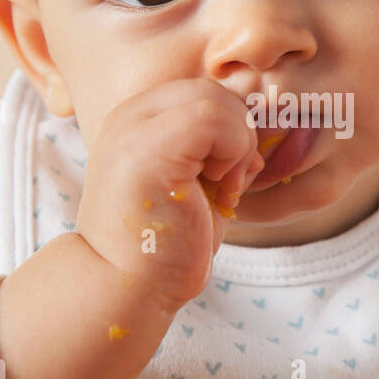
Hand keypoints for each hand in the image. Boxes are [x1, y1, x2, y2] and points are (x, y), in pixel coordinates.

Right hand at [74, 77, 264, 310]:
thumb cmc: (163, 247)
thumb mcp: (196, 186)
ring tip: (219, 191)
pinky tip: (216, 192)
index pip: (203, 94)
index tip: (221, 180)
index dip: (228, 131)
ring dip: (236, 147)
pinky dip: (232, 153)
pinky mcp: (147, 146)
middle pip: (211, 90)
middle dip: (236, 136)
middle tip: (225, 186)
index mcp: (138, 121)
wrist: (123, 288)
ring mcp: (133, 126)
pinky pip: (213, 117)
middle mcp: (129, 115)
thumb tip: (256, 138)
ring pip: (215, 98)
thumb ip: (219, 153)